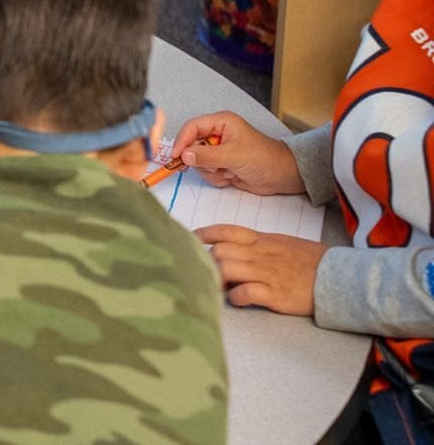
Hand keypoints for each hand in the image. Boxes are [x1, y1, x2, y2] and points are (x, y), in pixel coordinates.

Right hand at [170, 111, 304, 194]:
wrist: (282, 176)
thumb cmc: (265, 158)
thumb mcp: (235, 155)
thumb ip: (208, 156)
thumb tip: (185, 156)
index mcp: (221, 122)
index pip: (192, 128)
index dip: (182, 141)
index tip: (177, 157)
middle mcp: (217, 134)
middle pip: (192, 146)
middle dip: (202, 161)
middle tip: (215, 168)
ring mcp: (218, 150)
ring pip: (198, 161)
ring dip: (211, 171)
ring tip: (229, 172)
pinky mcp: (221, 164)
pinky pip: (206, 172)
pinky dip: (216, 178)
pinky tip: (232, 176)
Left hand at [200, 225, 326, 313]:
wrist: (341, 277)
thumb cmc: (311, 261)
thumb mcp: (282, 243)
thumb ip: (256, 245)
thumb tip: (232, 249)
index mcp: (261, 240)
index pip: (225, 231)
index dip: (203, 235)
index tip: (190, 241)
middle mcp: (260, 255)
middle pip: (220, 252)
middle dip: (208, 263)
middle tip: (205, 273)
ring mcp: (267, 274)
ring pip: (227, 269)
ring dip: (218, 279)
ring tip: (219, 288)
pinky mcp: (276, 295)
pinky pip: (246, 293)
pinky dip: (236, 297)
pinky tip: (239, 299)